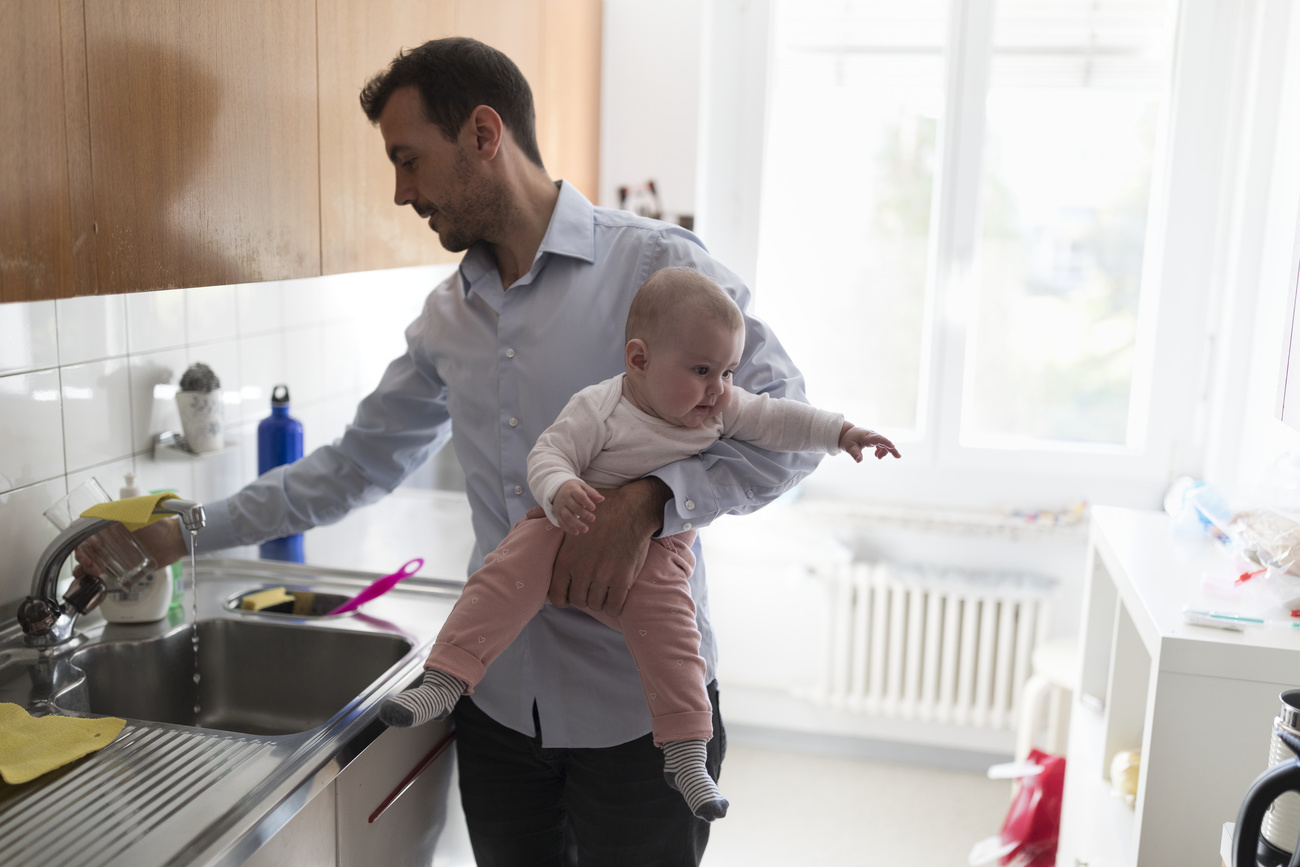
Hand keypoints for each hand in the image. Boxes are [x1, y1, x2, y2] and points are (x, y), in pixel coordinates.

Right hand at [72, 517, 187, 578]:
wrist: (176, 540)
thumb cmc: (159, 524)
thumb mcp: (137, 516)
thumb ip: (120, 515)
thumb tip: (101, 514)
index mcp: (108, 527)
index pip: (84, 534)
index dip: (79, 544)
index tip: (84, 553)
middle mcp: (109, 540)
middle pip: (85, 550)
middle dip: (82, 560)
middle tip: (92, 567)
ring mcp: (116, 554)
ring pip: (91, 562)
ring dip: (84, 570)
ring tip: (91, 575)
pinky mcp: (124, 566)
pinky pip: (106, 573)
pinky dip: (96, 578)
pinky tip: (94, 582)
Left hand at [546, 477, 670, 615]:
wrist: (632, 509)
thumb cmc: (601, 511)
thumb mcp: (570, 513)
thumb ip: (547, 517)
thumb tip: (528, 515)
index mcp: (566, 558)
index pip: (556, 594)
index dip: (562, 599)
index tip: (568, 597)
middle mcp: (582, 570)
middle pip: (577, 601)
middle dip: (583, 597)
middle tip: (589, 590)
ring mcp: (602, 577)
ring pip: (595, 605)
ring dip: (598, 601)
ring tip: (602, 593)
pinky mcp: (622, 580)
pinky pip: (614, 607)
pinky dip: (613, 608)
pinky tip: (614, 601)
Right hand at [552, 479, 605, 534]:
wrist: (557, 489)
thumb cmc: (574, 489)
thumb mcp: (583, 487)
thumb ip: (592, 493)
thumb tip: (602, 499)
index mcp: (572, 490)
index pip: (579, 496)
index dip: (586, 502)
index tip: (593, 508)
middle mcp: (565, 499)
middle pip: (574, 507)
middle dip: (584, 514)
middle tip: (593, 519)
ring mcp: (560, 507)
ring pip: (567, 516)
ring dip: (576, 524)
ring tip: (585, 529)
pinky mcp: (557, 514)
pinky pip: (561, 522)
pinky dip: (568, 528)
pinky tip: (576, 532)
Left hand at [839, 422, 901, 461]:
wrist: (847, 433)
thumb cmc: (848, 439)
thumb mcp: (849, 447)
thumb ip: (855, 453)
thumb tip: (859, 461)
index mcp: (867, 436)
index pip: (878, 438)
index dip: (885, 442)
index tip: (892, 446)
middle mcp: (872, 435)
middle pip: (884, 441)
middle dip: (892, 449)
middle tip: (898, 457)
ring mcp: (874, 437)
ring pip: (884, 444)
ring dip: (884, 451)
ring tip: (878, 457)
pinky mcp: (874, 439)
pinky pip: (882, 444)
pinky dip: (882, 450)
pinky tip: (877, 455)